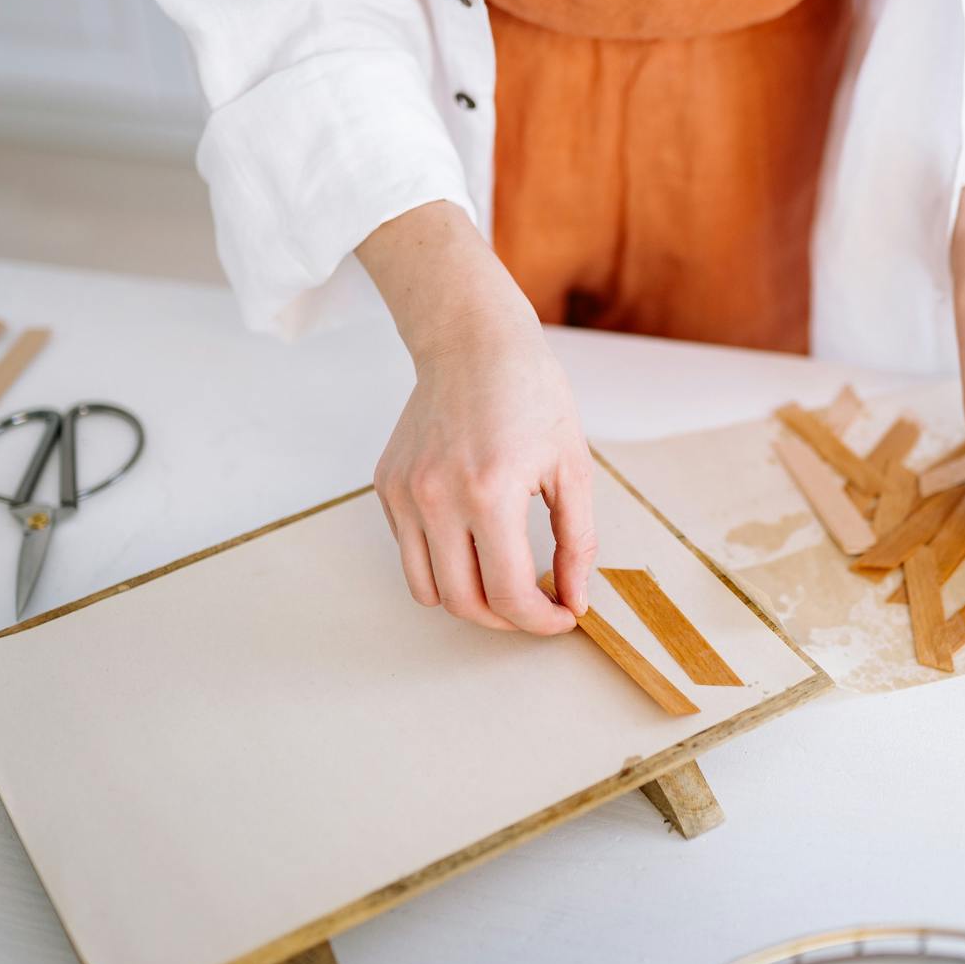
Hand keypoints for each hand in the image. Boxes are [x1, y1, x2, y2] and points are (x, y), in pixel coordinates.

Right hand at [356, 203, 595, 633]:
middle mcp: (438, 498)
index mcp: (490, 493)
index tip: (562, 616)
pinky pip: (410, 552)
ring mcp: (405, 493)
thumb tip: (575, 599)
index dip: (541, 621)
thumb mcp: (573, 467)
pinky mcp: (387, 486)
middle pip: (464, 604)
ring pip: (428, 590)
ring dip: (469, 600)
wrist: (473, 342)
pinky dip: (443, 562)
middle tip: (536, 607)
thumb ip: (577, 541)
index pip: (509, 594)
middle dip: (506, 620)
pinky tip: (474, 536)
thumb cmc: (531, 395)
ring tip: (504, 580)